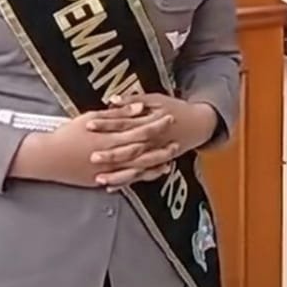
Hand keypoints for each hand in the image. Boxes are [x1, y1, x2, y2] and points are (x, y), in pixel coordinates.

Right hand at [9, 105, 174, 187]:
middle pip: (144, 151)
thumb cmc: (69, 134)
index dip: (157, 124)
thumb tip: (139, 107)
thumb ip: (118, 114)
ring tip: (170, 160)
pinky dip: (141, 177)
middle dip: (161, 146)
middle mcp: (113, 155)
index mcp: (111, 136)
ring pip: (138, 168)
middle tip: (177, 142)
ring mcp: (109, 169)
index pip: (141, 130)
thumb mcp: (92, 117)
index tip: (169, 117)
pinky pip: (127, 180)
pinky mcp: (103, 179)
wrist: (49, 157)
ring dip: (155, 164)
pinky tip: (151, 174)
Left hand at [89, 94, 218, 188]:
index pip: (124, 122)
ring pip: (134, 167)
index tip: (89, 124)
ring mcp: (154, 154)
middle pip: (128, 147)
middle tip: (92, 156)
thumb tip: (112, 100)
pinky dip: (125, 181)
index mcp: (150, 121)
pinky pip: (139, 176)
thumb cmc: (174, 109)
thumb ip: (134, 100)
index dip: (106, 123)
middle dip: (110, 154)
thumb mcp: (156, 100)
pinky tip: (110, 186)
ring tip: (99, 178)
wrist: (197, 124)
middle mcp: (152, 140)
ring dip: (117, 174)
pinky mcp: (154, 163)